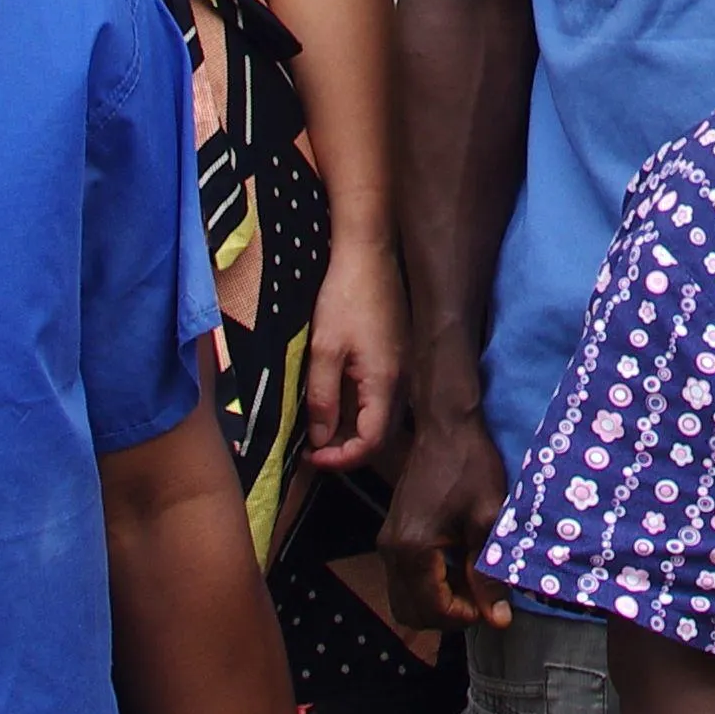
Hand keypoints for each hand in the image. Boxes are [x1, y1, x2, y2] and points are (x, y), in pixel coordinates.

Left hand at [301, 242, 404, 473]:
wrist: (368, 254)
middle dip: (345, 449)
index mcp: (385, 383)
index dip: (341, 459)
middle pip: (379, 435)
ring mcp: (403, 369)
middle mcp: (402, 382)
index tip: (311, 457)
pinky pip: (381, 397)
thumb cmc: (345, 297)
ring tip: (317, 426)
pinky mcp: (398, 357)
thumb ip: (323, 399)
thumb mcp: (324, 350)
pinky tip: (334, 399)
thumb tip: (321, 440)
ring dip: (350, 429)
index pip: (371, 443)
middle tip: (310, 447)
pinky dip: (358, 409)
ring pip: (380, 417)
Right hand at [379, 402, 516, 631]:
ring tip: (473, 581)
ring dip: (438, 602)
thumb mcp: (488, 518)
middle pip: (412, 612)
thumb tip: (499, 620)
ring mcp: (388, 543)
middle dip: (448, 615)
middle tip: (481, 598)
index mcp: (413, 549)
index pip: (432, 610)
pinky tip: (460, 565)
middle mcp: (392, 551)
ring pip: (406, 599)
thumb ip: (488, 574)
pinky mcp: (393, 534)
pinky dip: (430, 585)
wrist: (446, 426)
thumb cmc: (471, 467)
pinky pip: (406, 579)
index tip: (492, 604)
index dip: (464, 616)